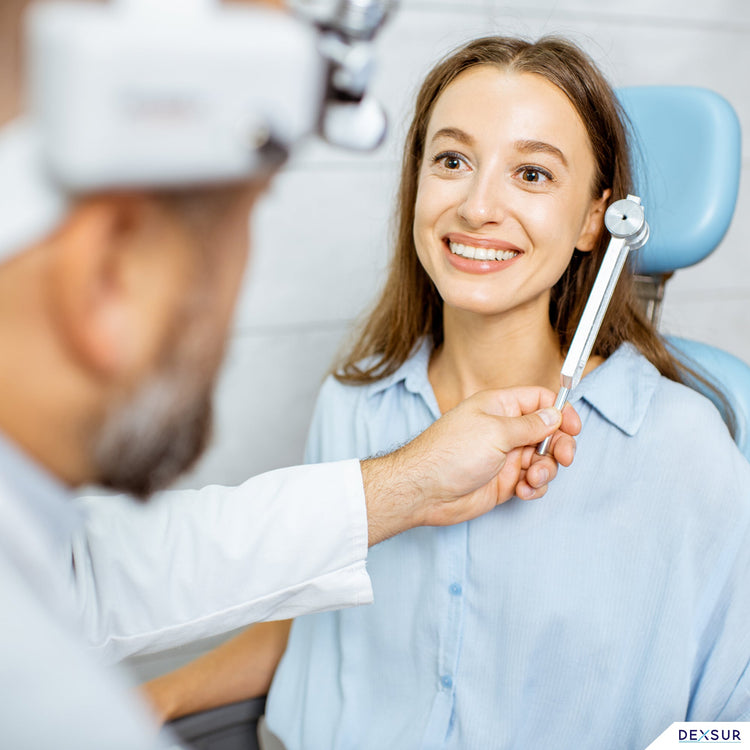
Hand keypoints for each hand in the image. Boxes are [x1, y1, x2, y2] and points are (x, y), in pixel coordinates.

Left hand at [361, 387, 579, 543]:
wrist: (424, 491)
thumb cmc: (450, 453)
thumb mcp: (495, 431)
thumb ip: (530, 425)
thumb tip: (555, 415)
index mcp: (499, 407)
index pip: (539, 400)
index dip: (560, 411)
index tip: (574, 427)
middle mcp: (504, 430)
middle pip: (548, 432)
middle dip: (560, 445)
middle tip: (564, 457)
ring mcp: (505, 456)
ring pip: (543, 460)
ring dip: (546, 470)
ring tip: (532, 479)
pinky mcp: (504, 482)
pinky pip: (532, 482)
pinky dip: (534, 487)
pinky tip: (523, 491)